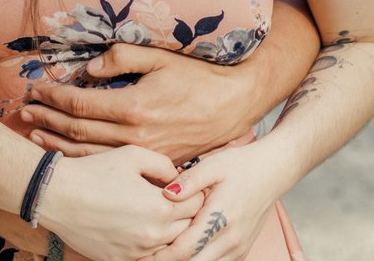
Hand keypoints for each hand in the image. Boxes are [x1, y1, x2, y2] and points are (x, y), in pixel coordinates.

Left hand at [20, 44, 255, 163]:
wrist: (235, 104)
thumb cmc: (198, 76)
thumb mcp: (160, 57)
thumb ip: (122, 58)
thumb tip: (90, 67)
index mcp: (133, 107)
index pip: (79, 103)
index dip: (53, 96)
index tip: (35, 89)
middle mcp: (134, 136)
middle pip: (78, 131)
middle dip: (47, 119)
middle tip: (24, 111)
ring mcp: (144, 155)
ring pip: (90, 153)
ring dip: (58, 143)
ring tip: (35, 134)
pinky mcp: (154, 164)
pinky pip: (110, 164)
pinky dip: (84, 159)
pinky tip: (70, 154)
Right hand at [42, 145, 203, 260]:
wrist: (58, 195)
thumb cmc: (95, 171)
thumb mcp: (133, 155)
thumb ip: (164, 165)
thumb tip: (179, 178)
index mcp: (160, 208)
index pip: (197, 204)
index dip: (196, 192)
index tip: (189, 186)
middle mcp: (153, 236)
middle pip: (188, 229)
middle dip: (187, 213)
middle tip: (177, 199)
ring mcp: (137, 253)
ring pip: (170, 246)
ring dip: (170, 231)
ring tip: (157, 212)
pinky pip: (148, 257)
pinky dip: (150, 245)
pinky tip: (139, 227)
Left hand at [153, 142, 280, 260]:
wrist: (272, 171)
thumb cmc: (240, 165)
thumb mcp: (212, 165)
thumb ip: (188, 181)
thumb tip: (166, 194)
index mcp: (220, 219)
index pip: (185, 250)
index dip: (162, 255)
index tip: (144, 252)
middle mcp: (231, 239)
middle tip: (148, 254)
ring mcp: (238, 248)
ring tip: (163, 253)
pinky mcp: (242, 250)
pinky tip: (185, 252)